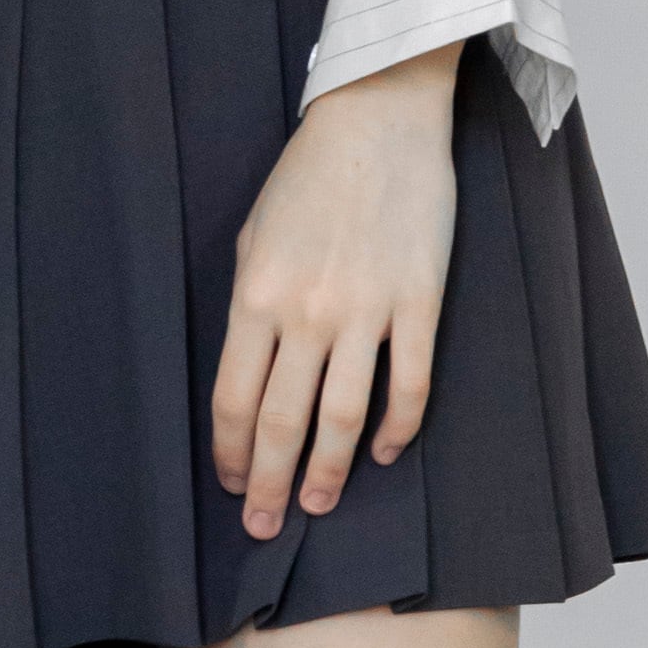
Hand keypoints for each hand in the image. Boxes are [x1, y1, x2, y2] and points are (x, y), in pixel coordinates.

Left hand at [213, 40, 464, 536]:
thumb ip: (250, 305)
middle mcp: (307, 311)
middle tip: (263, 527)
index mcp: (256, 295)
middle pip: (281, 423)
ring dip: (329, 472)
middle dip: (268, 484)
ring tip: (318, 505)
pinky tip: (384, 453)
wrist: (376, 120)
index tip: (229, 483)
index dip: (229, 454)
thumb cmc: (307, 179)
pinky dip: (396, 429)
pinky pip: (408, 385)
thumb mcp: (254, 236)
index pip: (233, 400)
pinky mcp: (418, 301)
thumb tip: (250, 372)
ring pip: (344, 418)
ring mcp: (366, 309)